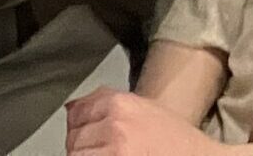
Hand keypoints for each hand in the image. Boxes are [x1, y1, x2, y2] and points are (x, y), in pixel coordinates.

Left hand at [64, 90, 224, 154]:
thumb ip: (106, 106)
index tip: (87, 139)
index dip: (79, 129)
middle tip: (104, 153)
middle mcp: (116, 123)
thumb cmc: (181, 144)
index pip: (76, 113)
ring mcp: (117, 148)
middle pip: (75, 138)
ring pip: (78, 155)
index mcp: (120, 103)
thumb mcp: (144, 111)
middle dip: (83, 148)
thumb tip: (72, 110)